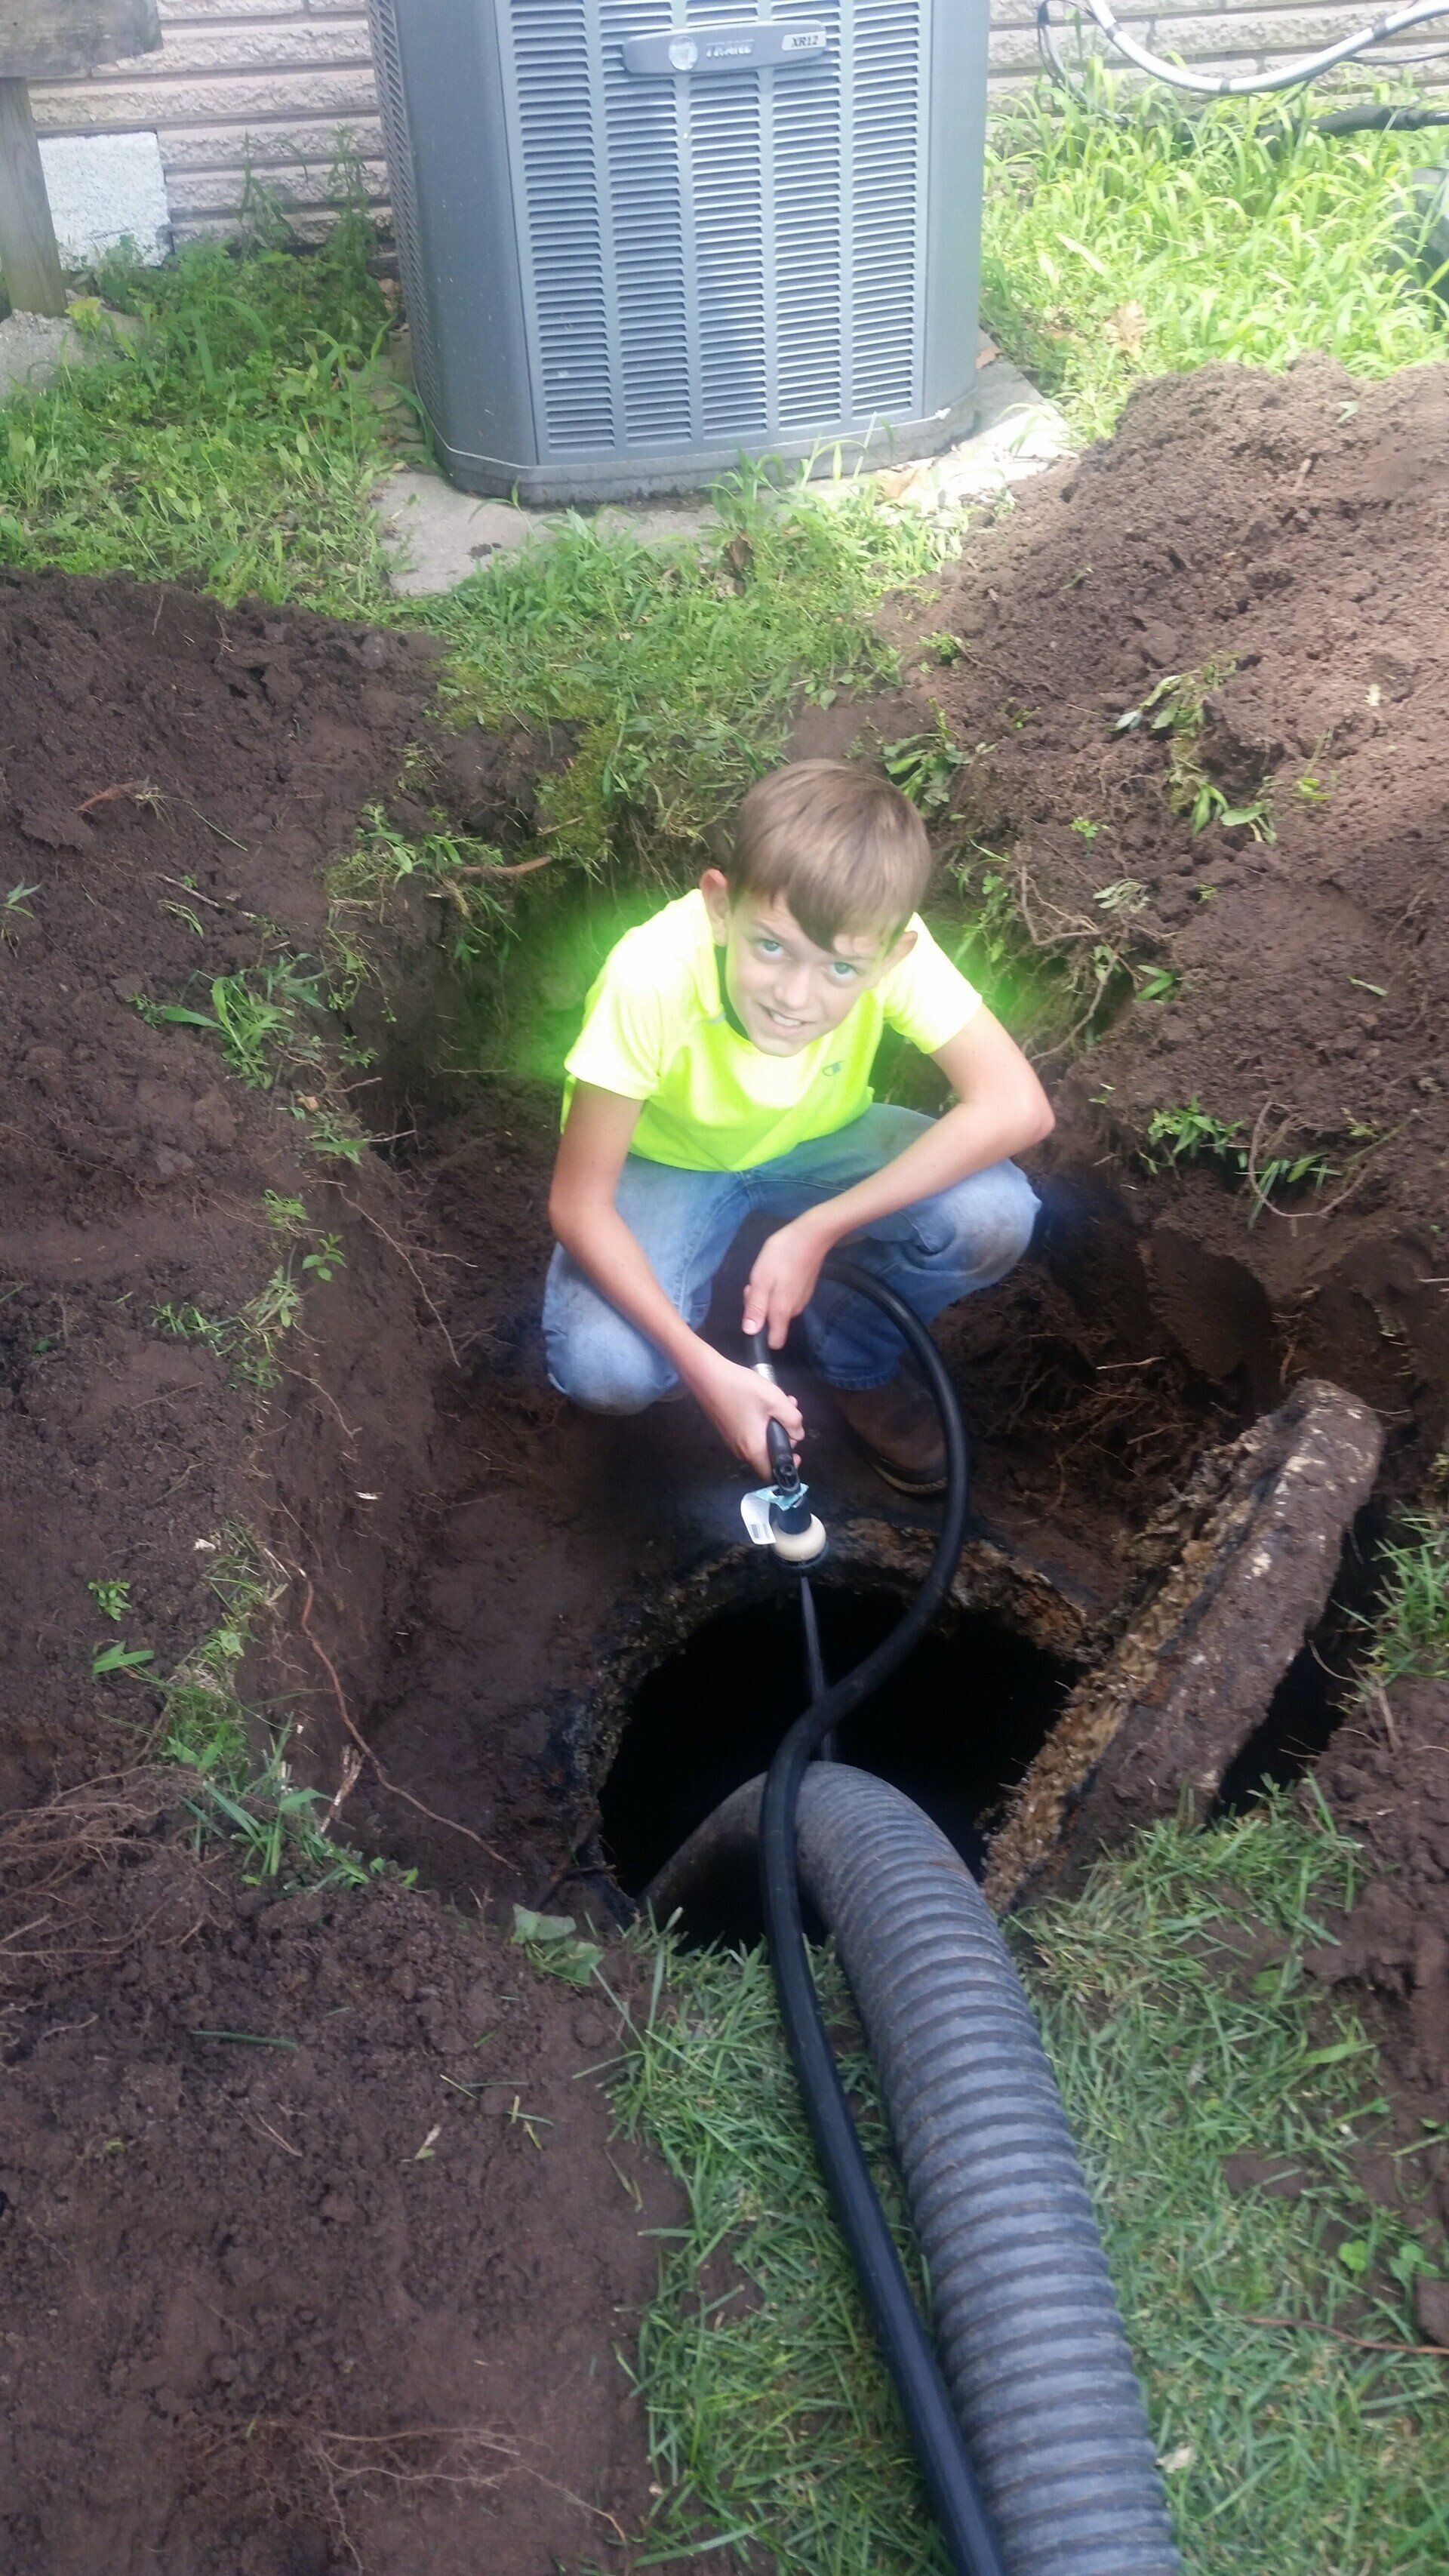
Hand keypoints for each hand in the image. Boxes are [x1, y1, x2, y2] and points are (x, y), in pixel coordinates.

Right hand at [687, 1349, 803, 1480]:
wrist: (707, 1375)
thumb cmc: (742, 1389)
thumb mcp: (776, 1400)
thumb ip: (793, 1420)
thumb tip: (797, 1435)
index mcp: (753, 1449)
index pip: (770, 1475)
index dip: (786, 1467)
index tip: (795, 1451)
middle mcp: (740, 1450)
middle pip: (768, 1454)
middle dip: (784, 1435)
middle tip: (790, 1412)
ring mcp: (731, 1440)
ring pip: (760, 1440)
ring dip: (774, 1425)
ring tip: (781, 1402)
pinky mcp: (726, 1429)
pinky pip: (749, 1433)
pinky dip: (761, 1422)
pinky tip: (764, 1401)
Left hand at [743, 1213, 831, 1351]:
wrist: (811, 1235)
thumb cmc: (781, 1255)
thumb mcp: (761, 1279)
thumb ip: (756, 1307)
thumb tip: (750, 1332)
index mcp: (782, 1312)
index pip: (774, 1342)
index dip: (760, 1335)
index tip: (752, 1316)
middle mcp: (794, 1311)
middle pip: (773, 1323)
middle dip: (760, 1308)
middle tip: (755, 1284)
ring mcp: (802, 1299)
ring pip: (778, 1308)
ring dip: (767, 1296)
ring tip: (766, 1274)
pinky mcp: (805, 1289)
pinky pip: (785, 1298)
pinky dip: (777, 1289)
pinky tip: (777, 1271)